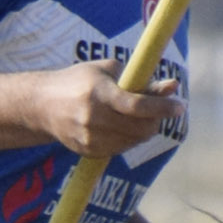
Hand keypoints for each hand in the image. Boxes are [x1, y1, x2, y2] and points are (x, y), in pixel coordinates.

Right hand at [37, 60, 182, 158]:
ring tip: (140, 116)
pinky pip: (120, 149)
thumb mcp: (109, 71)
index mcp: (98, 92)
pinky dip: (129, 139)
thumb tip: (173, 86)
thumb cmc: (80, 80)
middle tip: (162, 111)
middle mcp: (92, 118)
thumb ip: (141, 79)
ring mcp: (88, 138)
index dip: (162, 107)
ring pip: (133, 141)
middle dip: (157, 120)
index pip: (136, 106)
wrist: (42, 105)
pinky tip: (123, 126)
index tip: (180, 106)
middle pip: (139, 128)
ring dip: (145, 130)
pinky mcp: (87, 151)